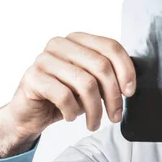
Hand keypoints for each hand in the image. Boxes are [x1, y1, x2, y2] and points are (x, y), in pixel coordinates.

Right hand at [0, 32, 135, 156]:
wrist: (31, 112)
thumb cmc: (65, 95)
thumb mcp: (91, 83)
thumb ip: (108, 76)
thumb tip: (129, 85)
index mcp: (78, 39)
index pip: (111, 47)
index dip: (126, 70)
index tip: (130, 92)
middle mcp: (61, 44)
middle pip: (101, 66)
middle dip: (113, 96)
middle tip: (115, 115)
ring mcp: (44, 59)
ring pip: (85, 83)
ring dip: (95, 109)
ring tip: (94, 122)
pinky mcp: (33, 77)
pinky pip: (64, 96)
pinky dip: (72, 111)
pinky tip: (71, 116)